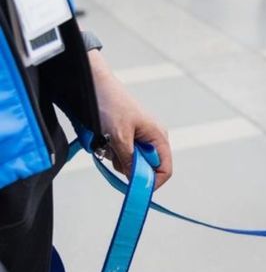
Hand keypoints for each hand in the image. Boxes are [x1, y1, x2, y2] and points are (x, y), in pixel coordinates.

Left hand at [88, 51, 172, 189]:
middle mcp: (152, 140)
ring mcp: (138, 138)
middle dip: (130, 167)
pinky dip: (112, 152)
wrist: (95, 85)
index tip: (134, 186)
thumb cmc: (111, 104)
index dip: (152, 181)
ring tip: (108, 141)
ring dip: (118, 158)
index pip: (164, 169)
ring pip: (131, 162)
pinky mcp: (126, 137)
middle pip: (147, 168)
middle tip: (116, 154)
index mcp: (158, 137)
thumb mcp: (119, 136)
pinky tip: (104, 139)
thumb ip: (129, 160)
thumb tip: (134, 179)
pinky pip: (121, 154)